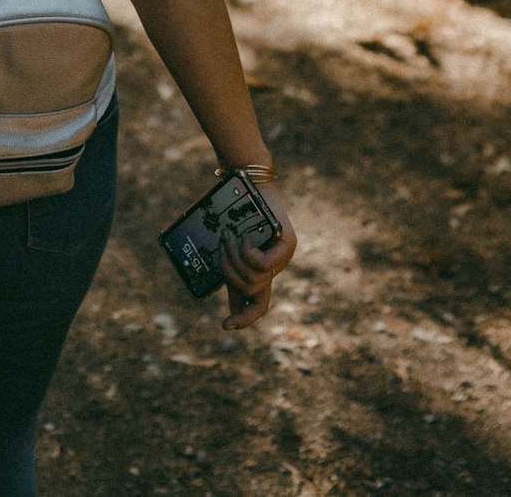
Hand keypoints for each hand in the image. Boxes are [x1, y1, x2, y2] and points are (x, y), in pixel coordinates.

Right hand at [218, 184, 296, 330]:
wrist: (247, 184)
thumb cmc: (235, 216)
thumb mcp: (230, 249)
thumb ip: (232, 272)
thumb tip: (222, 299)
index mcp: (262, 272)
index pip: (259, 306)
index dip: (244, 318)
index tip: (225, 326)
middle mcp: (276, 268)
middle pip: (250, 290)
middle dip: (229, 271)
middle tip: (222, 247)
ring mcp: (285, 256)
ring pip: (255, 277)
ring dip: (235, 257)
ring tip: (230, 237)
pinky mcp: (288, 243)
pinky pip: (265, 264)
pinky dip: (248, 251)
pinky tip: (246, 235)